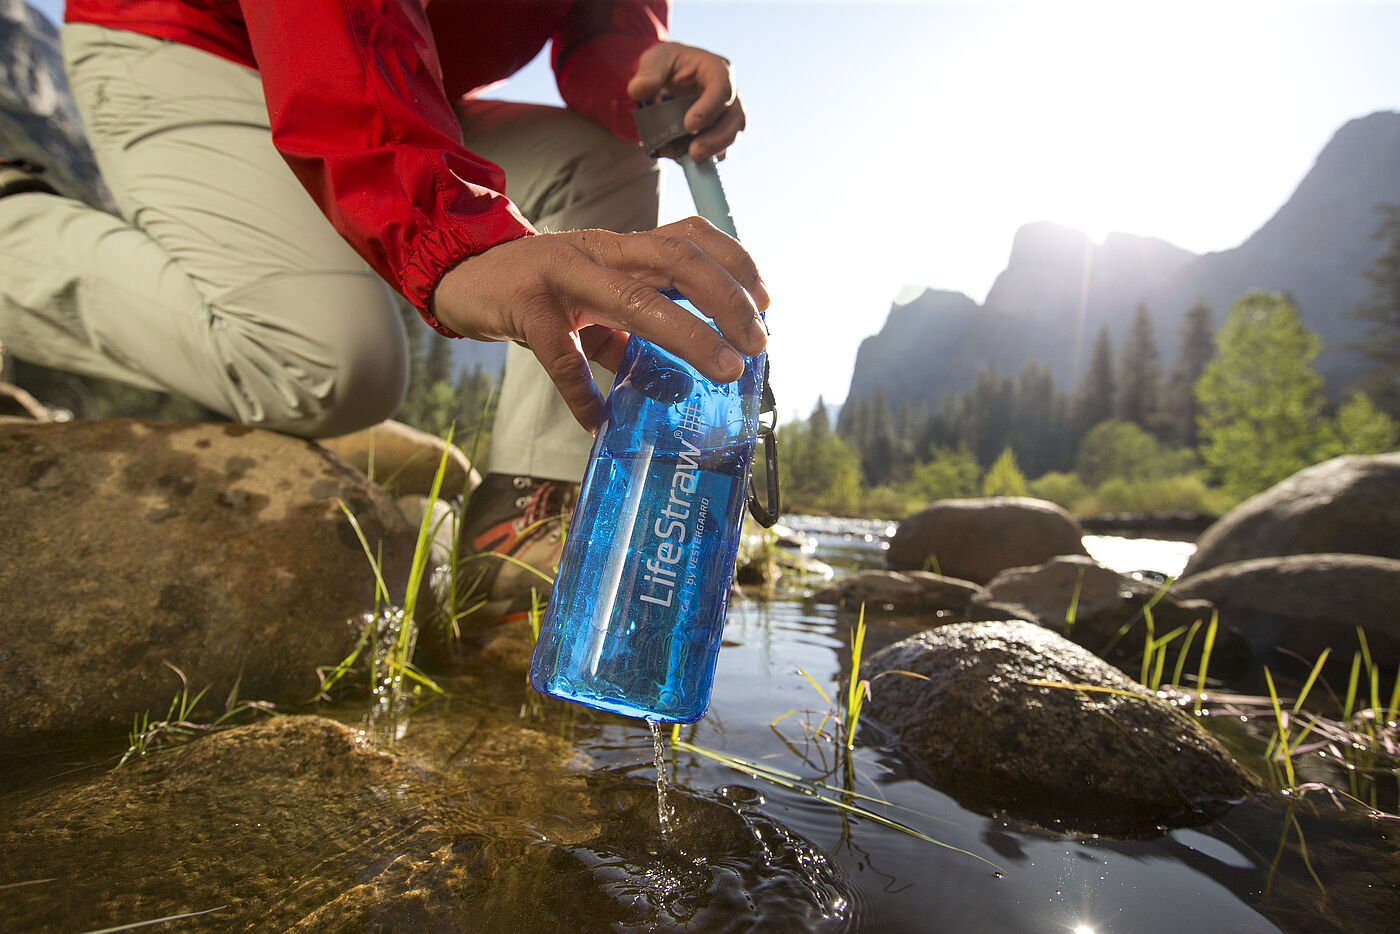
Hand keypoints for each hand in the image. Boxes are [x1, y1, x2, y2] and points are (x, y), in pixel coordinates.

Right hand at [429, 218, 768, 431]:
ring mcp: (562, 274)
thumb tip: (680, 378)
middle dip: (727, 297)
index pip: (691, 234)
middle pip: (678, 257)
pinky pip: (562, 355)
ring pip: (635, 298)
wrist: (463, 273)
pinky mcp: (525, 306)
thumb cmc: (540, 289)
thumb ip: (633, 329)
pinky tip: (598, 419)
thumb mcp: (593, 298)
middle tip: (756, 343)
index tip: (767, 301)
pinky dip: (584, 392)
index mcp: (622, 246)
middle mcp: (600, 250)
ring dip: (687, 335)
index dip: (736, 261)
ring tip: (721, 370)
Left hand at [627, 41, 745, 160]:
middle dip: (717, 139)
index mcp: (716, 69)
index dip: (709, 109)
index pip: (722, 88)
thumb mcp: (655, 59)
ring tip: (690, 160)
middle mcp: (729, 92)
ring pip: (732, 135)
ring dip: (714, 151)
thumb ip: (648, 73)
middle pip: (736, 117)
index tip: (689, 126)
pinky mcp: (720, 132)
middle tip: (694, 153)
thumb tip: (638, 90)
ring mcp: (728, 114)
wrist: (669, 78)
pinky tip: (685, 159)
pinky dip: (706, 157)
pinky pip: (721, 149)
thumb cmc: (667, 64)